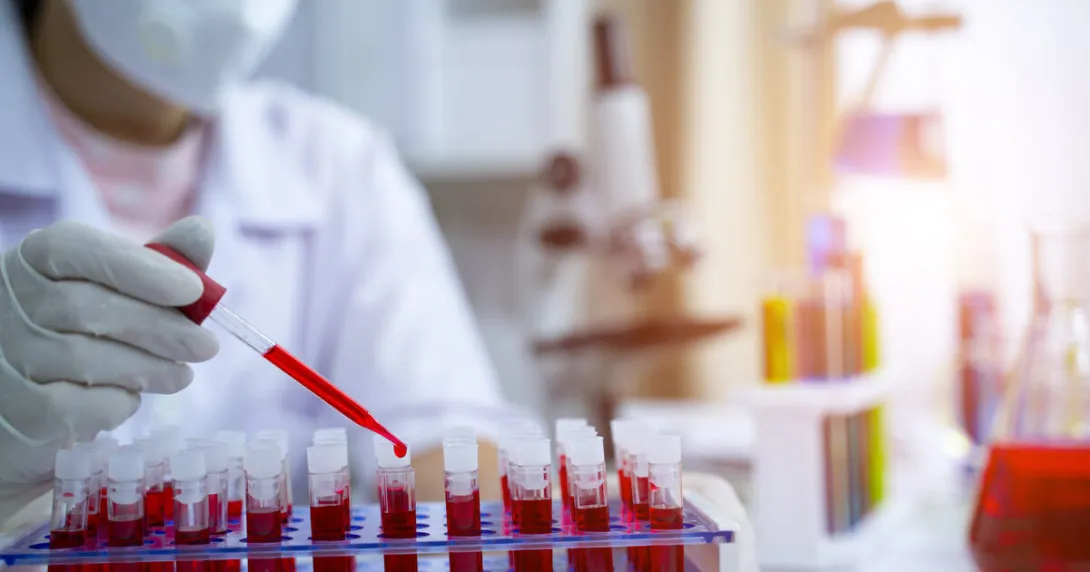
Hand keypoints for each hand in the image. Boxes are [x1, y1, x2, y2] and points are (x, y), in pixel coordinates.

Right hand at [0, 217, 217, 523]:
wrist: (29, 393)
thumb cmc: (80, 328)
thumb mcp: (115, 286)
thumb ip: (157, 260)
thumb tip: (202, 231)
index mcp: (33, 259)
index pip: (75, 248)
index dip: (138, 268)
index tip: (192, 289)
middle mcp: (6, 302)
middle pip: (87, 308)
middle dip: (159, 328)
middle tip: (206, 346)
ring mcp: (2, 357)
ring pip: (85, 359)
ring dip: (148, 368)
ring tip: (180, 374)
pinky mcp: (12, 411)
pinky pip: (72, 407)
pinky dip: (115, 403)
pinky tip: (132, 397)